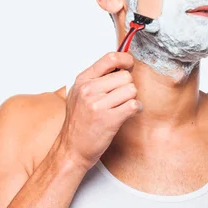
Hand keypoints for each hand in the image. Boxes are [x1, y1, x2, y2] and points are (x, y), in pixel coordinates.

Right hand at [57, 52, 140, 169]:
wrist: (71, 149)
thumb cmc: (78, 123)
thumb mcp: (80, 94)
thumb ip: (97, 79)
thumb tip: (121, 64)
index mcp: (83, 80)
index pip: (110, 58)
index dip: (126, 59)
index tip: (129, 65)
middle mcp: (89, 90)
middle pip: (125, 76)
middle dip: (127, 87)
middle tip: (121, 97)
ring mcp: (98, 104)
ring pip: (132, 90)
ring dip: (132, 99)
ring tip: (123, 107)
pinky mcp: (109, 119)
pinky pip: (134, 105)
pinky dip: (136, 109)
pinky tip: (128, 114)